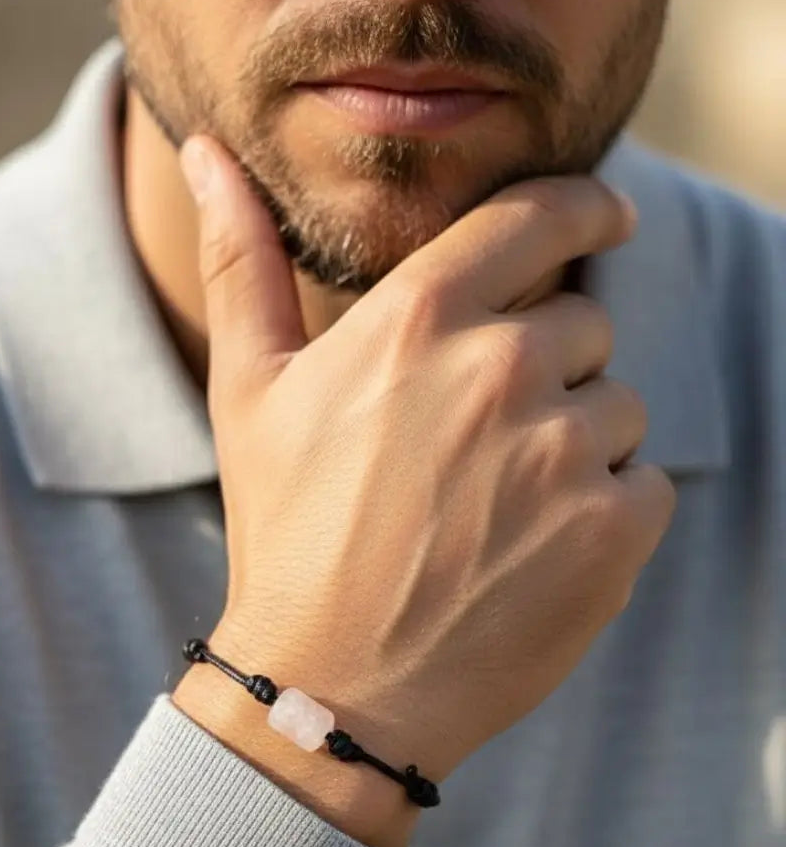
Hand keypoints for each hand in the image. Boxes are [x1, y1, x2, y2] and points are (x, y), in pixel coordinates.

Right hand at [175, 135, 675, 796]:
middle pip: (581, 325)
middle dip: (542, 369)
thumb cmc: (285, 536)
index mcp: (418, 320)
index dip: (584, 209)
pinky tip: (527, 553)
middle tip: (471, 447)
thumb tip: (205, 157)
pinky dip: (601, 511)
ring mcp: (565, 452)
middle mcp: (502, 369)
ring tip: (489, 511)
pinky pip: (642, 482)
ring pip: (616, 408)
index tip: (605, 220)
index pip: (540, 216)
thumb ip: (240, 264)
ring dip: (570, 444)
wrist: (331, 689)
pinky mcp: (613, 531)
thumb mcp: (247, 393)